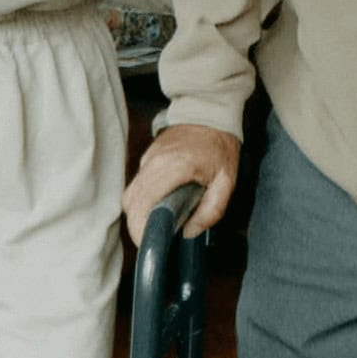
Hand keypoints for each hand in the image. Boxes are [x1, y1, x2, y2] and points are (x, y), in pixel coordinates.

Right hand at [122, 123, 240, 246]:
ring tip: (153, 227)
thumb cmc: (219, 147)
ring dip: (136, 214)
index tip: (149, 244)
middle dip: (137, 226)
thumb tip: (189, 232)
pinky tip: (155, 207)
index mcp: (174, 168)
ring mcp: (147, 158)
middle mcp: (154, 163)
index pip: (144, 204)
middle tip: (152, 240)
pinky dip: (140, 200)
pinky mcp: (146, 158)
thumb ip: (212, 210)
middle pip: (131, 202)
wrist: (209, 113)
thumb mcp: (227, 181)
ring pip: (130, 194)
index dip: (141, 228)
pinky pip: (136, 184)